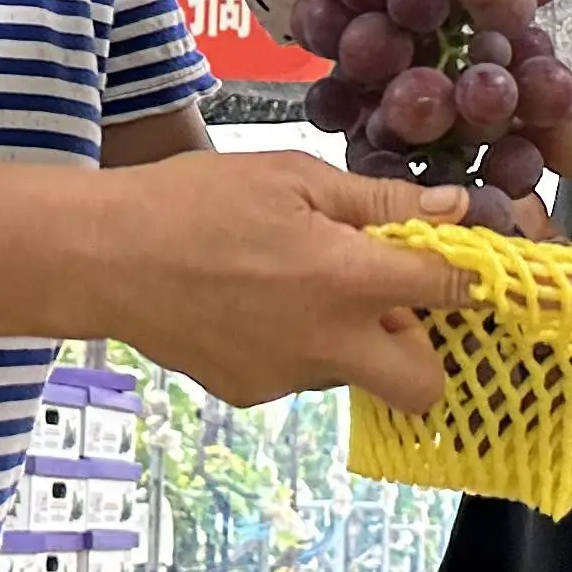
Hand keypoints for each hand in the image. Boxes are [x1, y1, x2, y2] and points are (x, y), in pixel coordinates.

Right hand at [97, 152, 475, 408]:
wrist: (104, 257)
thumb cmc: (196, 201)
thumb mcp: (293, 178)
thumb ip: (379, 201)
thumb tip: (452, 208)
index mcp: (350, 280)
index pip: (451, 290)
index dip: (467, 275)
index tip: (461, 264)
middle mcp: (330, 343)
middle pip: (424, 385)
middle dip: (426, 350)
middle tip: (391, 300)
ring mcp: (289, 377)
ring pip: (357, 375)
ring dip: (353, 339)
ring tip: (297, 284)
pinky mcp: (251, 393)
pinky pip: (301, 374)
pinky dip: (297, 345)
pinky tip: (253, 304)